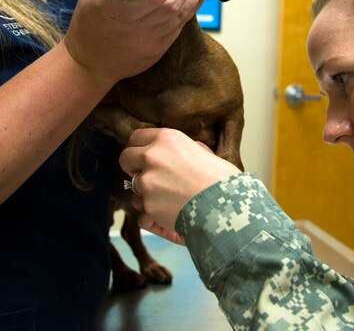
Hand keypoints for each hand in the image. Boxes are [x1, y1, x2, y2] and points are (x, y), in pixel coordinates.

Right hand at [63, 0, 211, 83]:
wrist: (90, 63)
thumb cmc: (88, 23)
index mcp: (112, 11)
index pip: (139, 6)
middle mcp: (134, 29)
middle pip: (167, 8)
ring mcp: (149, 41)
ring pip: (179, 17)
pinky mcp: (158, 49)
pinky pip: (180, 28)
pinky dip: (191, 9)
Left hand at [119, 128, 240, 241]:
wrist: (228, 207)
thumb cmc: (222, 180)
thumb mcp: (203, 153)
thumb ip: (183, 151)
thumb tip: (177, 153)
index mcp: (167, 138)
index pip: (136, 137)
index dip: (140, 148)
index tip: (144, 156)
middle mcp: (152, 156)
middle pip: (125, 158)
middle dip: (134, 168)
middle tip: (149, 176)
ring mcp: (147, 182)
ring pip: (133, 187)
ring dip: (146, 193)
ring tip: (169, 200)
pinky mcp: (148, 205)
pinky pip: (141, 210)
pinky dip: (152, 215)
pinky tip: (169, 214)